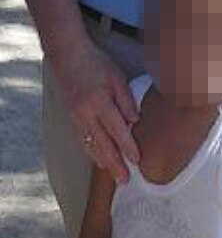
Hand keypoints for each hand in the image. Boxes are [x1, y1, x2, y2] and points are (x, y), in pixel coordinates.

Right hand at [56, 40, 139, 182]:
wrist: (67, 56)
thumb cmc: (96, 64)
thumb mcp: (117, 77)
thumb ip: (126, 100)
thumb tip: (136, 121)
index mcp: (99, 102)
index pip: (117, 130)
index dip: (128, 147)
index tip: (138, 161)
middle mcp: (86, 114)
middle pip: (102, 145)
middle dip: (115, 164)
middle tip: (126, 180)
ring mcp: (76, 118)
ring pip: (91, 146)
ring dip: (104, 163)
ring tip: (115, 177)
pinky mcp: (72, 118)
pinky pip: (83, 141)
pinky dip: (92, 153)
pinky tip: (100, 161)